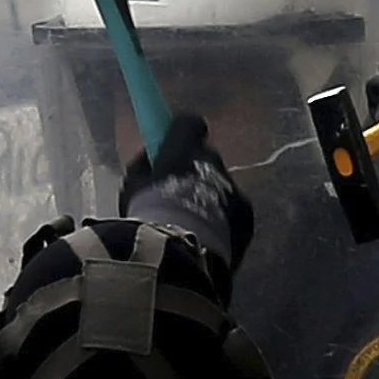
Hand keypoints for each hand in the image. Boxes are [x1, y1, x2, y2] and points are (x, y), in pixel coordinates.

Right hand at [117, 114, 252, 269]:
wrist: (179, 254)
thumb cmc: (148, 216)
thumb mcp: (131, 187)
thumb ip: (143, 167)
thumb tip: (150, 158)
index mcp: (185, 149)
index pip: (189, 124)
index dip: (181, 135)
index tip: (171, 148)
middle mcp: (215, 162)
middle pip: (207, 159)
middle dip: (195, 173)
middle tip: (176, 197)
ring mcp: (235, 189)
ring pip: (221, 187)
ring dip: (208, 199)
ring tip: (190, 225)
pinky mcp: (247, 216)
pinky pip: (233, 211)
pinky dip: (222, 220)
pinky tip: (206, 238)